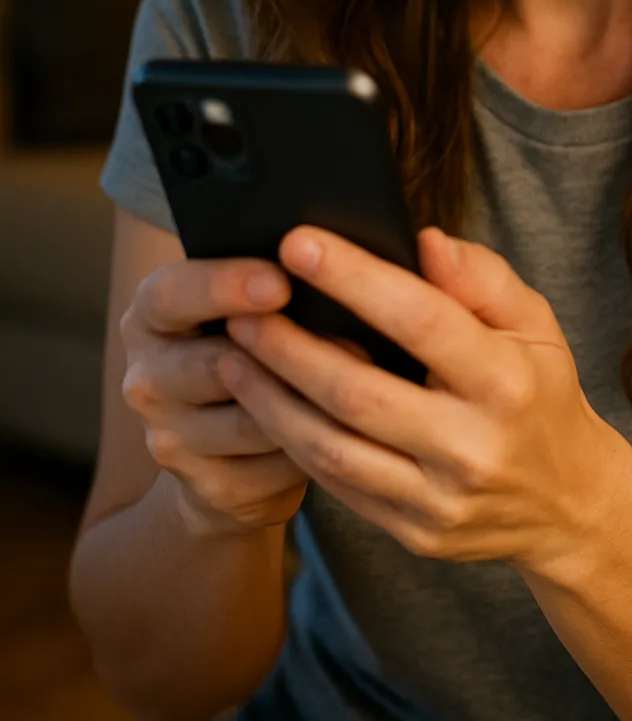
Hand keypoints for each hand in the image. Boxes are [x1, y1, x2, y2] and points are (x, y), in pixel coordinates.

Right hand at [120, 253, 356, 537]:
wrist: (226, 444)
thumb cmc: (253, 345)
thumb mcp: (244, 306)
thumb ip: (270, 282)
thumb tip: (331, 259)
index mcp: (150, 316)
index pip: (172, 295)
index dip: (224, 286)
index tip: (280, 282)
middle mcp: (148, 378)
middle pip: (213, 364)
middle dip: (284, 352)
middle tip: (351, 335)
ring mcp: (171, 440)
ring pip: (252, 420)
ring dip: (312, 402)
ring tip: (367, 380)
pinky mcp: (210, 488)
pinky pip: (275, 463)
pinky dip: (316, 444)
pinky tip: (349, 428)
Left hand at [218, 225, 623, 575]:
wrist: (569, 503)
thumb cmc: (539, 391)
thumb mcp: (535, 322)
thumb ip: (481, 277)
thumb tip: (424, 241)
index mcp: (506, 381)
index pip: (421, 320)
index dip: (356, 279)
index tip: (299, 242)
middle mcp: (473, 446)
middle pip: (357, 392)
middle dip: (288, 347)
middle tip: (239, 308)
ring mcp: (440, 500)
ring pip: (331, 449)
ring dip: (271, 399)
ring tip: (231, 355)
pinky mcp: (414, 535)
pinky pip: (337, 485)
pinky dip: (293, 441)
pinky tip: (265, 404)